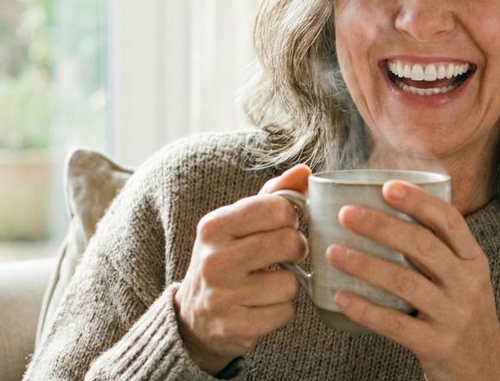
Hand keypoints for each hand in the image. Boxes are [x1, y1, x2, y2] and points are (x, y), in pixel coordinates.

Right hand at [173, 164, 310, 373]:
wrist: (193, 316)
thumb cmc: (227, 257)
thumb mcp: (239, 223)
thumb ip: (273, 195)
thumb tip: (305, 171)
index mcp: (214, 226)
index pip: (278, 208)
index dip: (290, 218)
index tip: (282, 226)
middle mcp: (213, 260)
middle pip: (288, 243)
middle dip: (295, 249)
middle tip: (285, 255)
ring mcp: (221, 297)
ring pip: (290, 284)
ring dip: (288, 285)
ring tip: (268, 283)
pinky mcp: (234, 328)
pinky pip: (284, 313)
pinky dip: (281, 310)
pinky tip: (262, 305)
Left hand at [326, 181, 499, 380]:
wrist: (485, 370)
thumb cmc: (462, 314)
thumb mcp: (464, 278)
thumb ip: (438, 250)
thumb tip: (387, 211)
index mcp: (473, 260)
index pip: (449, 221)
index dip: (419, 200)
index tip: (388, 186)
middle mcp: (467, 284)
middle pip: (423, 246)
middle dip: (381, 226)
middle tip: (346, 214)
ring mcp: (453, 315)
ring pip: (404, 282)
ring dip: (365, 264)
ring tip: (333, 252)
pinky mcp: (436, 345)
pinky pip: (395, 324)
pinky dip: (365, 309)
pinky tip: (341, 296)